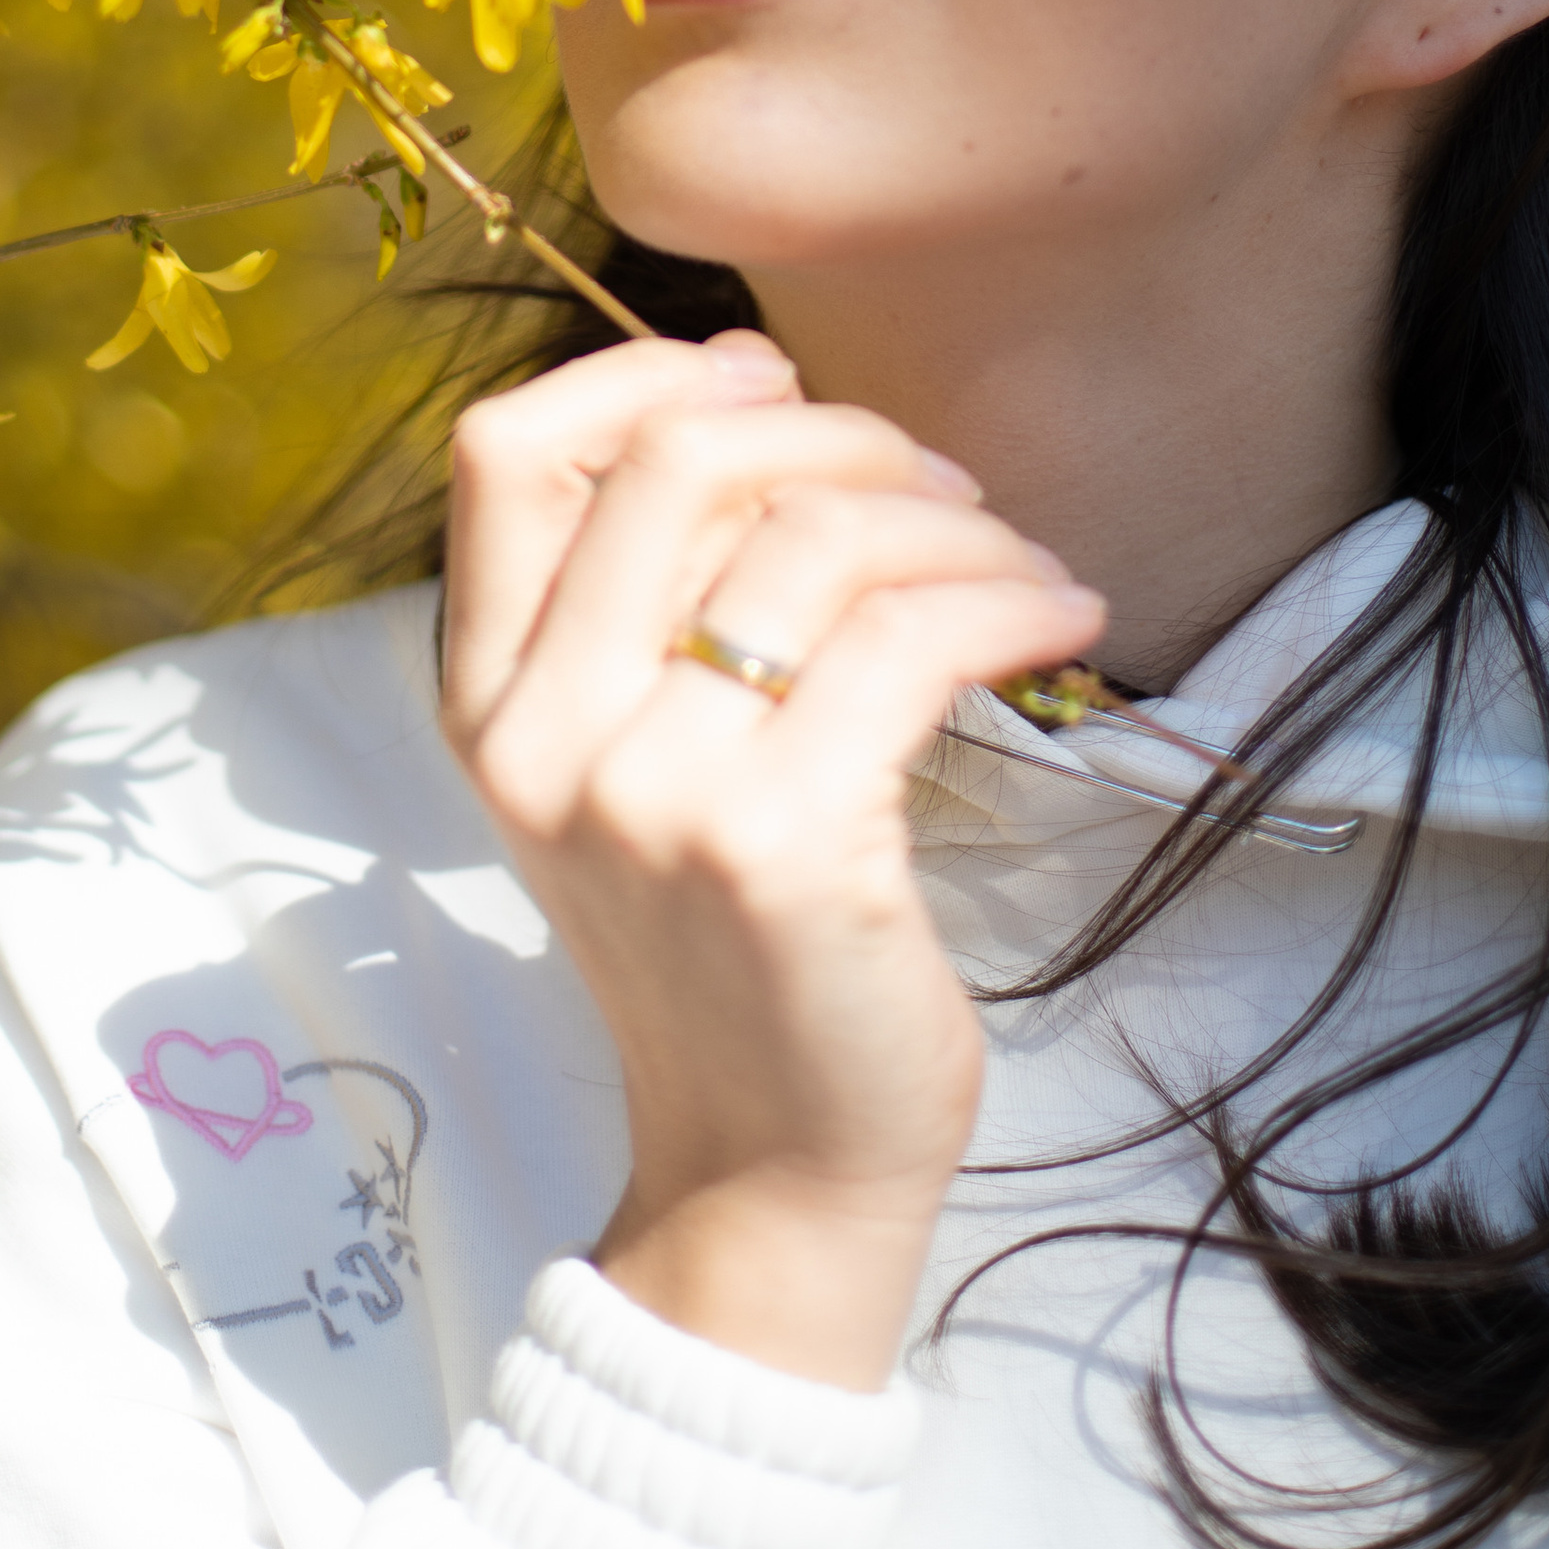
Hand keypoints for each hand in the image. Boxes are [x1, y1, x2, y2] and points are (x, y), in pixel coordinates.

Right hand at [442, 331, 1103, 1389]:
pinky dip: (1007, 600)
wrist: (768, 1174)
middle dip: (833, 431)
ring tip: (1014, 558)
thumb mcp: (626, 775)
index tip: (765, 377)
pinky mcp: (786, 845)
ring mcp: (656, 793)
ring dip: (949, 520)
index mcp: (487, 708)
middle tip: (935, 482)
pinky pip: (911, 639)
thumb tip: (748, 400)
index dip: (639, 374)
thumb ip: (642, 614)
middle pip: (676, 462)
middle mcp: (544, 741)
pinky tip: (1060, 616)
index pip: (503, 453)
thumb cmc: (729, 955)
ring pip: (813, 539)